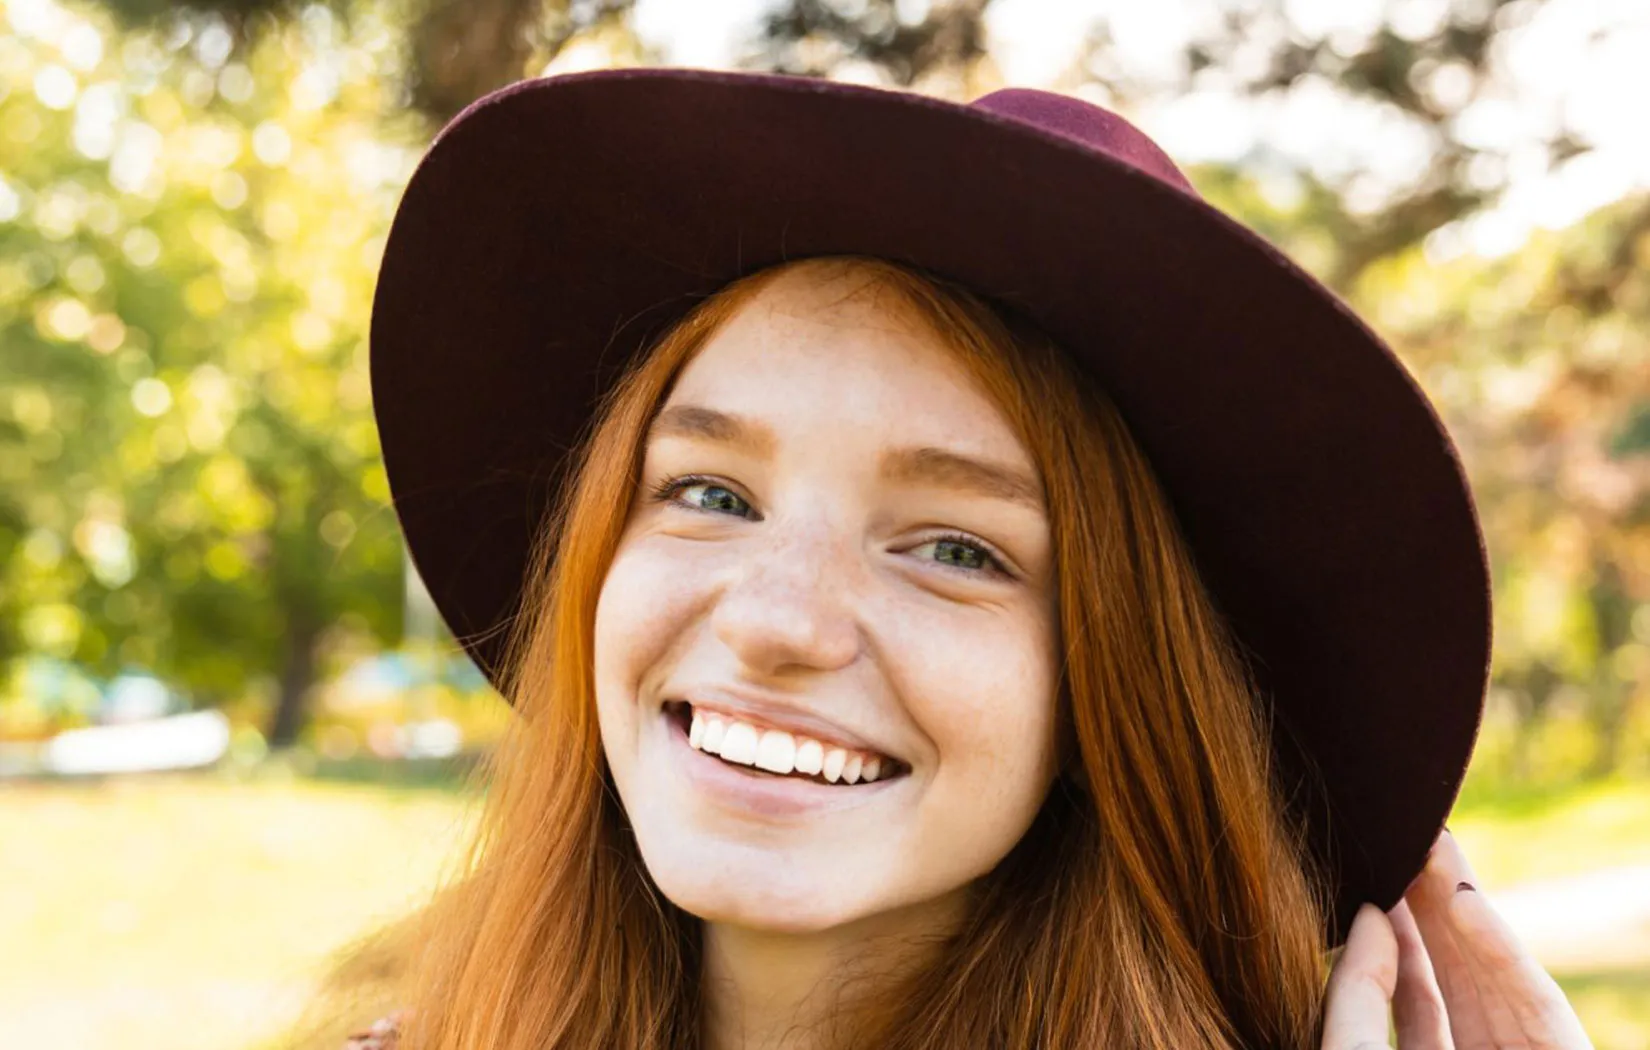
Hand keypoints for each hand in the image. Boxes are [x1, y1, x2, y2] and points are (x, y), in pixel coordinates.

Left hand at [1321, 828, 1594, 1048]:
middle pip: (1460, 978)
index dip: (1398, 942)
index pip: (1417, 1002)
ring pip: (1498, 978)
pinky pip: (1537, 1006)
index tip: (1375, 885)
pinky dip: (1503, 951)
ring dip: (1468, 909)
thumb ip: (1356, 992)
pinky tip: (1467, 900)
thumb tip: (1366, 917)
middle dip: (1437, 907)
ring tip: (1436, 845)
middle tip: (1410, 842)